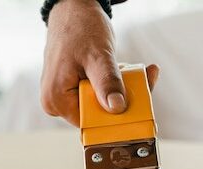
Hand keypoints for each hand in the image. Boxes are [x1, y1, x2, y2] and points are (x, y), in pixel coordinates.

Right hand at [42, 0, 159, 125]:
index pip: (92, 122)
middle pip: (99, 114)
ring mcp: (64, 96)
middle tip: (146, 77)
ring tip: (137, 70)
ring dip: (123, 89)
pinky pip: (99, 94)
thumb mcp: (97, 56)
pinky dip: (116, 83)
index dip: (118, 115)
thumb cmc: (80, 28)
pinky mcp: (74, 89)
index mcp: (56, 101)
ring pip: (102, 104)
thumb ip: (107, 82)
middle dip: (124, 98)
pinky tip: (126, 69)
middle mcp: (56, 103)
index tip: (142, 100)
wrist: (73, 9)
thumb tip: (117, 108)